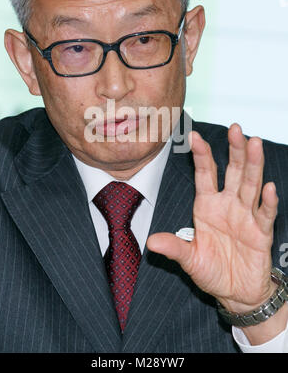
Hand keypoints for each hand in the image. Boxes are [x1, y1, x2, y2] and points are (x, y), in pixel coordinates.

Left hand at [147, 124, 278, 312]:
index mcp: (207, 205)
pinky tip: (269, 187)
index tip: (193, 135)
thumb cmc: (211, 271)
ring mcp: (246, 216)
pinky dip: (268, 201)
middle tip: (234, 128)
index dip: (201, 155)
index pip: (205, 174)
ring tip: (254, 143)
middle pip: (233, 171)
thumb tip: (151, 242)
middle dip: (234, 150)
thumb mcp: (189, 260)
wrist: (235, 292)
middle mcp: (228, 204)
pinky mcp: (262, 232)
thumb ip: (174, 248)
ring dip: (253, 164)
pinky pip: (265, 213)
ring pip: (251, 184)